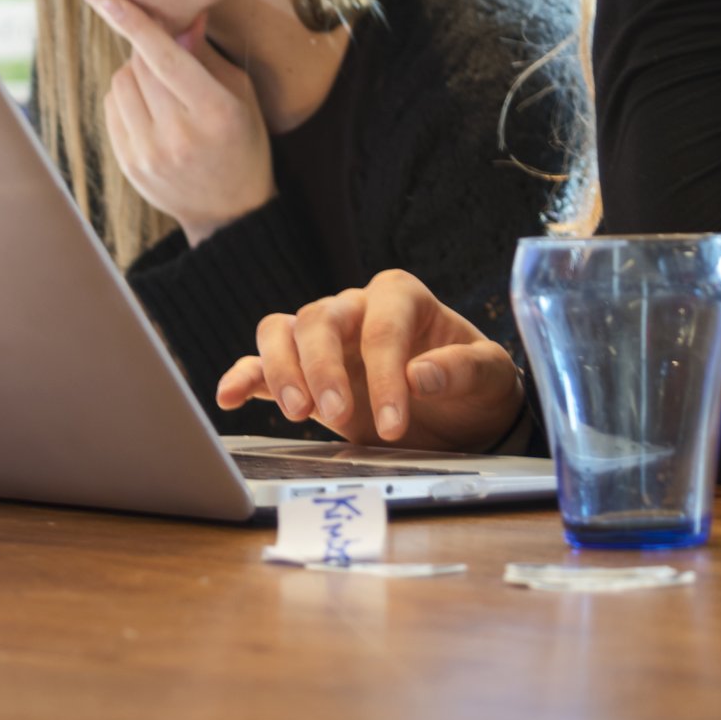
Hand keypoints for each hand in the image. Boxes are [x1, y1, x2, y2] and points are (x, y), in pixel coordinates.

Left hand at [93, 0, 272, 246]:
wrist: (230, 211)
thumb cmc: (241, 141)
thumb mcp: (239, 94)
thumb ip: (205, 56)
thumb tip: (182, 17)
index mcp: (214, 113)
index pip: (165, 58)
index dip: (137, 24)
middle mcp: (178, 135)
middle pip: (139, 66)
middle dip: (146, 49)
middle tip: (163, 51)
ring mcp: (149, 154)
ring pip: (120, 84)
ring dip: (135, 74)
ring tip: (160, 88)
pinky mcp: (129, 165)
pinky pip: (112, 108)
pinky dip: (125, 98)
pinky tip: (149, 109)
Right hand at [213, 269, 524, 450]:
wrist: (462, 416)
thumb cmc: (475, 387)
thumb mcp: (490, 376)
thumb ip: (462, 369)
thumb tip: (421, 375)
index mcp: (401, 296)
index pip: (381, 325)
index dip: (384, 373)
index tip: (395, 423)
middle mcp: (356, 308)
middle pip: (319, 319)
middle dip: (322, 367)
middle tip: (335, 415)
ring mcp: (325, 339)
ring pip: (282, 330)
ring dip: (282, 370)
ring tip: (298, 415)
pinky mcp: (304, 373)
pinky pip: (262, 364)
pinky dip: (245, 376)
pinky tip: (230, 397)